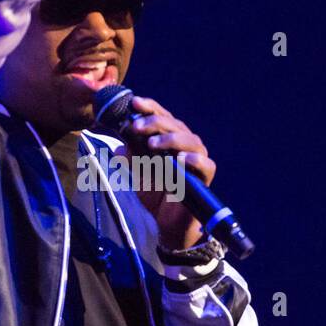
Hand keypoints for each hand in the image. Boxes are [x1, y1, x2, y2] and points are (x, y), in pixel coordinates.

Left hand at [120, 95, 215, 249]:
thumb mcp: (136, 174)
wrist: (166, 222)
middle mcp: (185, 143)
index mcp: (168, 137)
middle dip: (154, 123)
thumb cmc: (153, 193)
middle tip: (136, 126)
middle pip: (174, 125)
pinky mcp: (205, 176)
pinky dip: (193, 160)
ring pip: (190, 140)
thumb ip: (130, 158)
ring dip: (171, 140)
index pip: (161, 116)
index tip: (133, 103)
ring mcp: (197, 158)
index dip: (149, 107)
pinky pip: (205, 164)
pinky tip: (180, 160)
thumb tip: (119, 146)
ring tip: (152, 145)